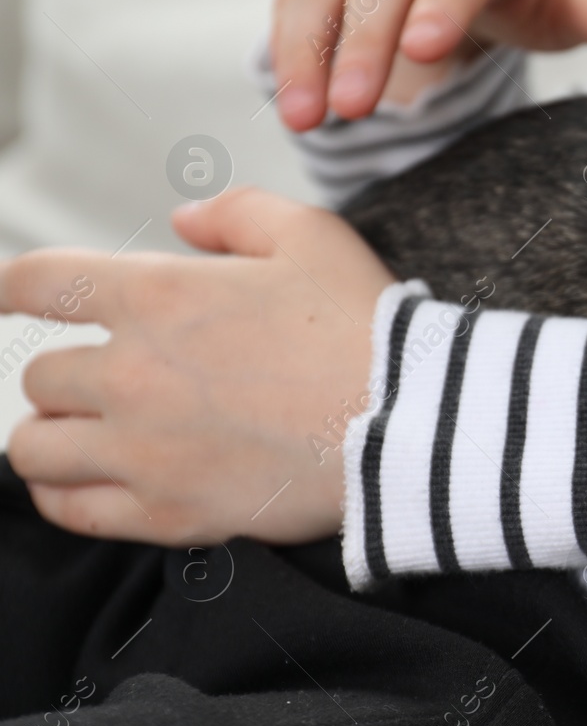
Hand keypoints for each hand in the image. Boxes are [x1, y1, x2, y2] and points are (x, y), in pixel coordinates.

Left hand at [1, 188, 395, 545]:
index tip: (5, 296)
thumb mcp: (313, 236)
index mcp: (158, 298)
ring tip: (84, 438)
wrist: (409, 424)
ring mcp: (142, 449)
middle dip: (70, 376)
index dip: (9, 286)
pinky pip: (70, 509)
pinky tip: (80, 485)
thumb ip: (237, 214)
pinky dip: (62, 495)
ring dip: (54, 438)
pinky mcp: (167, 511)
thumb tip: (186, 222)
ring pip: (36, 448)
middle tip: (106, 384)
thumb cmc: (366, 331)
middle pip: (41, 377)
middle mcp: (131, 374)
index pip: (39, 283)